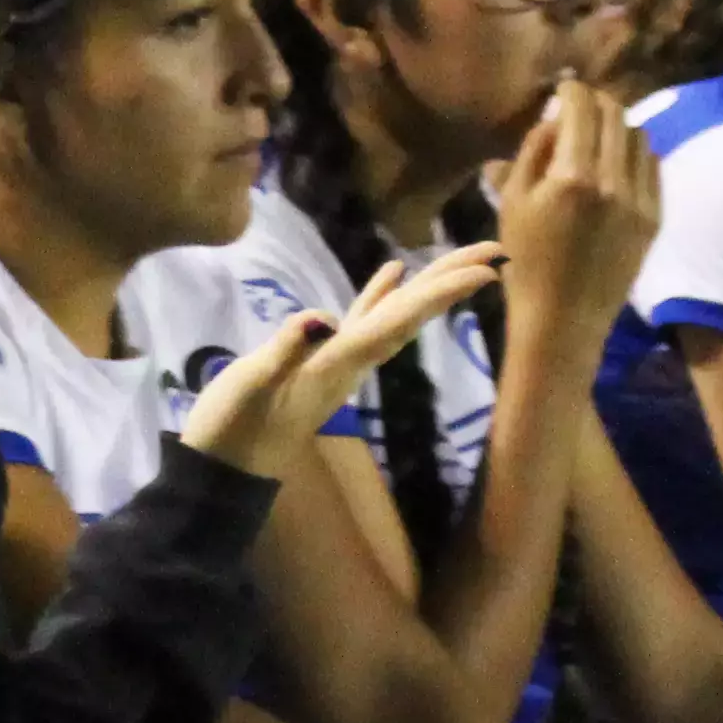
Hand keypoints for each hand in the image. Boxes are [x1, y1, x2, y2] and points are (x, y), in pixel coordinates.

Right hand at [177, 246, 506, 482]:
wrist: (226, 471)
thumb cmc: (232, 430)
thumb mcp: (247, 388)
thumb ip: (282, 353)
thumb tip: (322, 319)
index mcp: (336, 363)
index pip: (397, 321)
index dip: (440, 294)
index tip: (486, 272)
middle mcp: (350, 361)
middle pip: (409, 314)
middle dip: (450, 282)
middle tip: (496, 252)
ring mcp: (339, 362)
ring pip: (394, 315)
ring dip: (428, 285)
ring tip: (463, 255)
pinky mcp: (321, 362)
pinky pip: (361, 320)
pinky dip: (380, 294)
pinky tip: (394, 270)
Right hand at [489, 80, 662, 363]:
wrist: (563, 319)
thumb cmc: (525, 262)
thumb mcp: (512, 202)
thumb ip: (533, 151)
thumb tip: (556, 118)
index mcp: (572, 176)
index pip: (582, 108)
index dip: (572, 90)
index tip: (564, 89)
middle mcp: (613, 182)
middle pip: (615, 114)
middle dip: (596, 103)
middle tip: (581, 107)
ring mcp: (639, 200)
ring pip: (639, 136)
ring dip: (618, 127)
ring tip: (599, 137)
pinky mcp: (654, 218)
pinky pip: (652, 167)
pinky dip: (635, 154)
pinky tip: (617, 165)